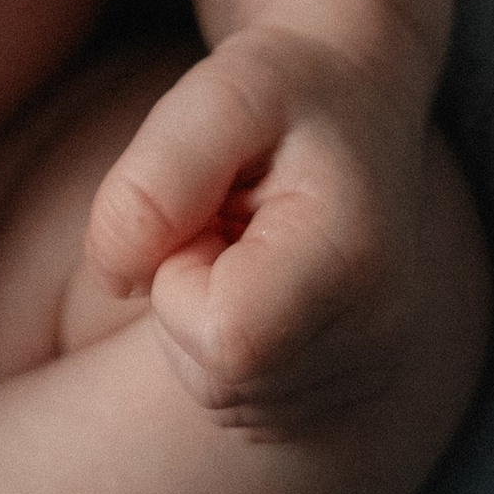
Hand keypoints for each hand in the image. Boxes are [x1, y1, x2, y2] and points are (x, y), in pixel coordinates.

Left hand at [85, 28, 433, 431]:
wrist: (357, 101)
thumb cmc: (284, 90)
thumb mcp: (218, 92)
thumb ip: (154, 178)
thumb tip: (113, 278)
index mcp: (357, 263)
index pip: (228, 339)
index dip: (180, 276)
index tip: (209, 209)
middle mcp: (379, 340)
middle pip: (218, 377)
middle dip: (187, 296)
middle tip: (227, 219)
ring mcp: (367, 378)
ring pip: (221, 394)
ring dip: (201, 320)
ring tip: (246, 242)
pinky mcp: (340, 397)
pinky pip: (240, 402)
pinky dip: (226, 346)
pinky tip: (261, 282)